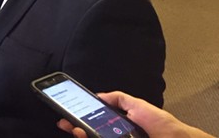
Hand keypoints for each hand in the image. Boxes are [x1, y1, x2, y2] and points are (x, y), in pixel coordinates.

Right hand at [57, 91, 213, 137]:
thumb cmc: (163, 127)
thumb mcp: (139, 106)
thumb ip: (119, 99)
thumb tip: (99, 95)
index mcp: (119, 125)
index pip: (95, 122)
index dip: (80, 117)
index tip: (69, 113)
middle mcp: (116, 136)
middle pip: (90, 133)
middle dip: (75, 127)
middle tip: (66, 123)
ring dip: (80, 134)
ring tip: (75, 130)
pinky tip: (84, 135)